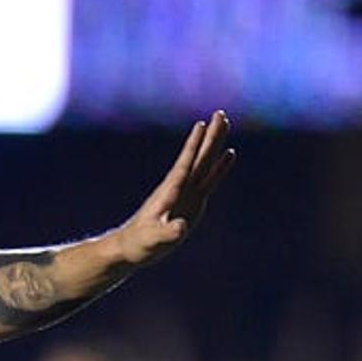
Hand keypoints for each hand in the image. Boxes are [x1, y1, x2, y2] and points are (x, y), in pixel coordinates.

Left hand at [110, 110, 234, 265]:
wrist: (132, 247)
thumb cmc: (139, 244)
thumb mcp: (153, 239)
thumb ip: (167, 233)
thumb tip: (181, 227)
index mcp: (170, 191)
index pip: (185, 163)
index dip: (193, 145)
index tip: (202, 125)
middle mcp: (180, 187)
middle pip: (198, 157)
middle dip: (210, 136)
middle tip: (220, 113)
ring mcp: (187, 193)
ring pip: (205, 163)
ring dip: (216, 144)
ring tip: (225, 123)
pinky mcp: (193, 202)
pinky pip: (210, 179)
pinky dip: (221, 166)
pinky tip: (229, 154)